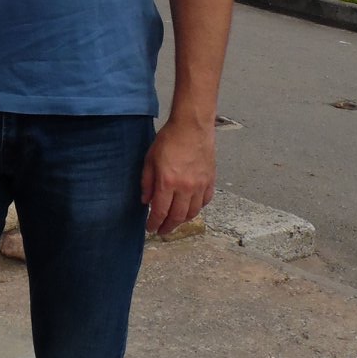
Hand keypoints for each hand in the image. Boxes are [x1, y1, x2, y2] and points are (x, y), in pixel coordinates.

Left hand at [140, 115, 215, 237]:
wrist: (192, 126)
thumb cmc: (169, 139)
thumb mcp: (150, 159)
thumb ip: (147, 182)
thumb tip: (146, 201)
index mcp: (167, 182)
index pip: (160, 211)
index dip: (154, 223)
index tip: (150, 228)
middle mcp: (185, 187)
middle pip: (177, 216)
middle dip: (168, 227)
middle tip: (162, 231)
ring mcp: (200, 185)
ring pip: (193, 212)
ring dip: (183, 220)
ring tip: (175, 221)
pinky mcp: (210, 180)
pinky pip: (205, 201)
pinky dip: (197, 209)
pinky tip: (190, 208)